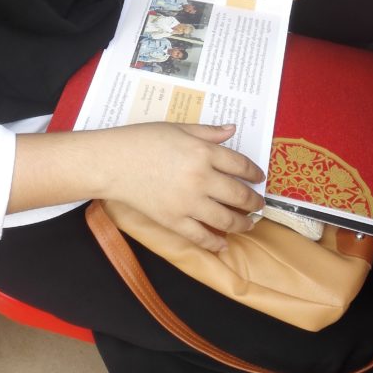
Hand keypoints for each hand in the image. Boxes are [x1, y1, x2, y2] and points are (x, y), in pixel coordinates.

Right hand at [100, 122, 264, 251]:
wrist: (112, 162)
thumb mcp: (178, 128)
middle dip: (254, 202)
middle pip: (238, 195)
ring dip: (242, 224)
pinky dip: (215, 243)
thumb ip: (208, 132)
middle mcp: (201, 179)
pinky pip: (201, 237)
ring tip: (249, 224)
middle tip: (260, 205)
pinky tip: (223, 244)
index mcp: (203, 152)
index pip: (241, 165)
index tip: (260, 178)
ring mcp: (188, 203)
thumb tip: (232, 129)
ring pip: (226, 220)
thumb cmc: (142, 140)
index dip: (255, 173)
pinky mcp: (174, 221)